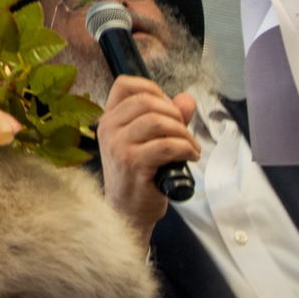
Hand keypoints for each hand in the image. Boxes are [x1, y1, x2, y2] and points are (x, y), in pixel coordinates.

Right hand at [95, 74, 197, 245]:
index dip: (152, 89)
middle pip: (147, 101)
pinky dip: (185, 148)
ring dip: (183, 133)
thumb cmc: (137, 176)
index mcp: (109, 119)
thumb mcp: (149, 141)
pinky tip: (189, 157)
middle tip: (185, 133)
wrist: (127, 212)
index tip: (168, 107)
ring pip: (158, 121)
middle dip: (175, 115)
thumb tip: (186, 100)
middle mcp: (108, 128)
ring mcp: (118, 146)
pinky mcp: (132, 163)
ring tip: (190, 147)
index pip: (125, 85)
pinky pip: (166, 145)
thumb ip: (169, 117)